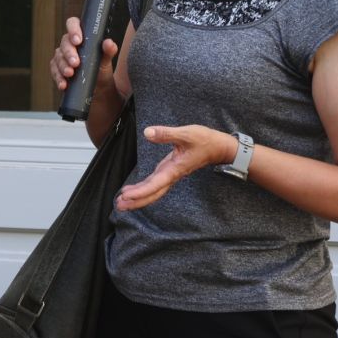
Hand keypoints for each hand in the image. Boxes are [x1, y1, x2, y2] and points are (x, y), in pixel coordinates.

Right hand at [48, 16, 117, 91]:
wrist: (98, 87)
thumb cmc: (101, 68)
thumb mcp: (106, 59)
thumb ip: (108, 50)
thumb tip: (109, 43)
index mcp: (81, 35)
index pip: (73, 23)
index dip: (73, 29)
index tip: (78, 40)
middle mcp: (69, 44)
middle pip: (64, 43)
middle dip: (69, 53)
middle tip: (76, 63)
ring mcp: (62, 56)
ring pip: (58, 57)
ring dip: (63, 66)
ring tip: (70, 73)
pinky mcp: (57, 69)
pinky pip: (55, 71)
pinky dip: (58, 78)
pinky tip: (64, 84)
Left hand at [114, 125, 233, 210]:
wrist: (219, 148)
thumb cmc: (204, 140)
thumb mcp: (186, 133)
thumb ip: (166, 133)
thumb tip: (147, 132)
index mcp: (174, 169)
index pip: (154, 184)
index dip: (140, 192)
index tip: (125, 196)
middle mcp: (171, 175)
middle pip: (152, 193)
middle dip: (136, 201)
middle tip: (118, 205)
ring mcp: (171, 174)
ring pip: (153, 191)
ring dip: (138, 198)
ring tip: (121, 202)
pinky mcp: (170, 171)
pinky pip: (155, 185)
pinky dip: (144, 190)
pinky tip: (133, 191)